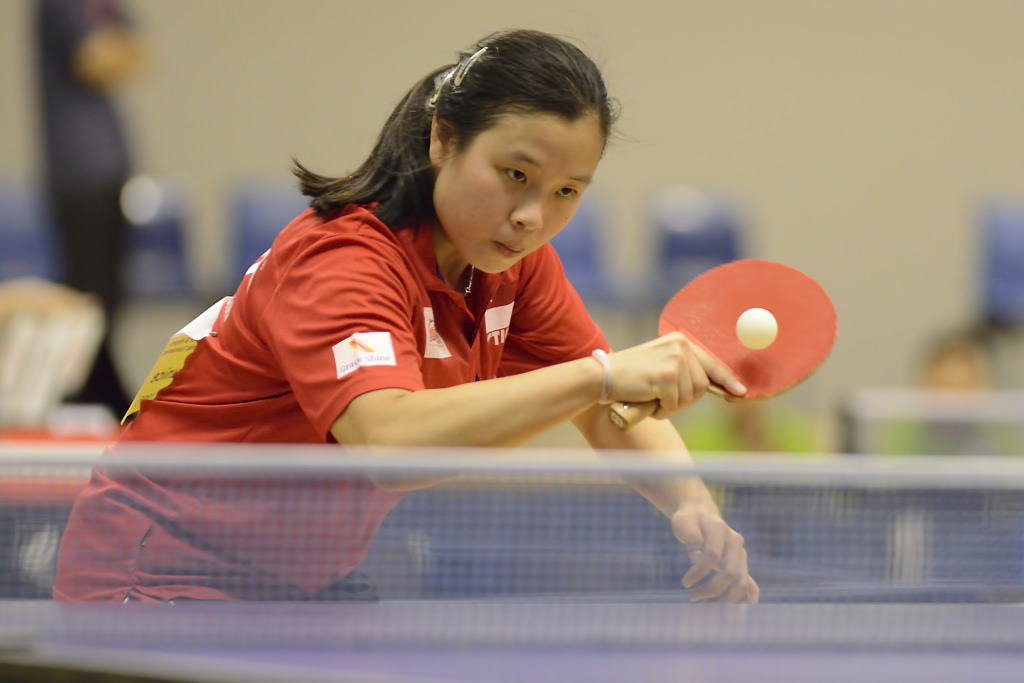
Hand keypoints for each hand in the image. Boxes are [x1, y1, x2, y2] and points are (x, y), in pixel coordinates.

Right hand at [607, 332, 745, 417]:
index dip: (727, 380)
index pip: (712, 363)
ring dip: (671, 406)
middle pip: (702, 386)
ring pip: (690, 397)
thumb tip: (712, 386)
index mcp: (681, 341)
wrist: (602, 376)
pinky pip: (675, 404)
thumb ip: (683, 371)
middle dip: (684, 400)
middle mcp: (681, 346)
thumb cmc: (630, 376)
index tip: (741, 392)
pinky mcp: (667, 376)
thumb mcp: (661, 365)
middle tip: (661, 399)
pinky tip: (646, 399)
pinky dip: (661, 409)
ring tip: (651, 397)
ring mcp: (675, 360)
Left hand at [670, 505, 759, 602]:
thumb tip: (697, 543)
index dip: (698, 571)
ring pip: (741, 582)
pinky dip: (748, 598)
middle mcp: (735, 542)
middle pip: (730, 572)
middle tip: (692, 596)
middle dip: (712, 589)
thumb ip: (689, 531)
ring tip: (707, 604)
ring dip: (726, 598)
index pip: (712, 555)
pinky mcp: (741, 564)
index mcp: (720, 530)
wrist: (701, 515)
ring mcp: (740, 554)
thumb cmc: (689, 520)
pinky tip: (741, 611)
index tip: (685, 583)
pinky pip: (749, 583)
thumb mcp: (682, 521)